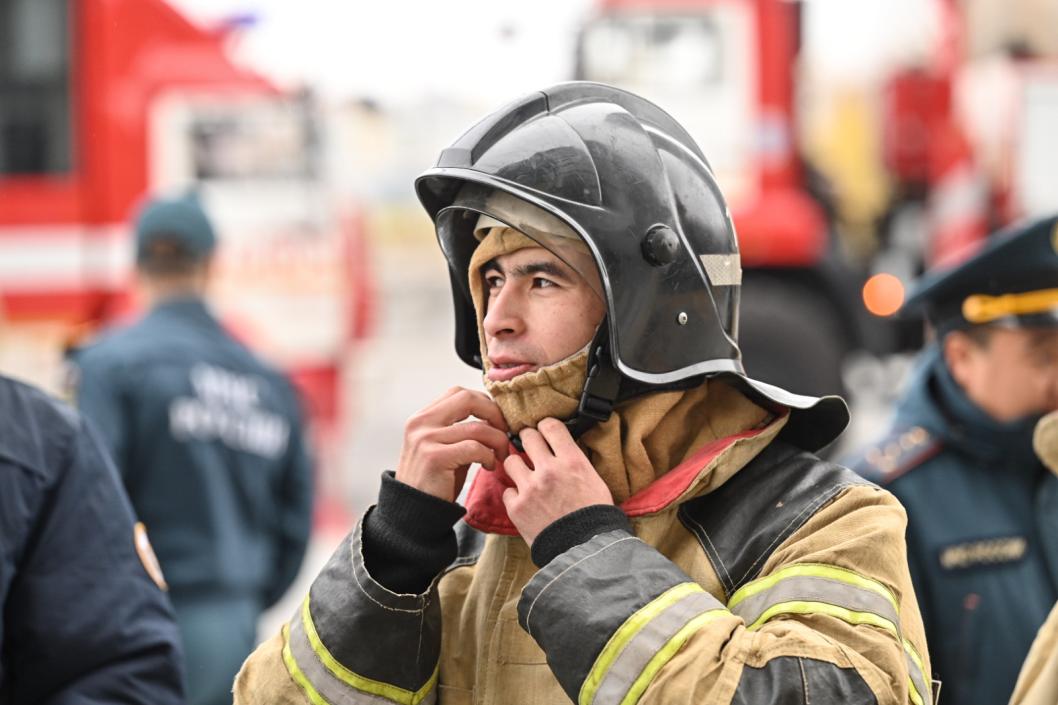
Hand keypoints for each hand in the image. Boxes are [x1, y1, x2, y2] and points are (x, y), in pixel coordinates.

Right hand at [395, 387, 509, 501]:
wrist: (413, 512)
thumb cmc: (434, 481)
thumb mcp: (444, 447)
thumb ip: (463, 430)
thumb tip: (495, 418)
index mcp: (422, 418)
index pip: (460, 393)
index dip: (484, 402)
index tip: (497, 420)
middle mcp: (421, 424)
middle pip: (468, 399)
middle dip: (494, 413)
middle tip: (505, 431)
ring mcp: (426, 439)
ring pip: (478, 428)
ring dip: (498, 441)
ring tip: (500, 455)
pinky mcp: (435, 458)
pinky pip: (475, 448)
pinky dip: (489, 456)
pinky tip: (489, 466)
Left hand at [501, 417, 612, 545]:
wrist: (585, 550)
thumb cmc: (595, 517)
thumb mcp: (594, 480)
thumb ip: (575, 462)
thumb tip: (562, 449)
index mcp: (571, 460)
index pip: (550, 426)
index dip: (546, 427)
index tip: (544, 432)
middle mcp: (548, 470)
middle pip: (527, 436)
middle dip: (528, 440)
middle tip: (531, 447)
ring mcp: (530, 488)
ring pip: (510, 461)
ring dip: (517, 466)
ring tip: (525, 475)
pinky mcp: (517, 507)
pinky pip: (507, 491)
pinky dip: (515, 496)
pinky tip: (525, 501)